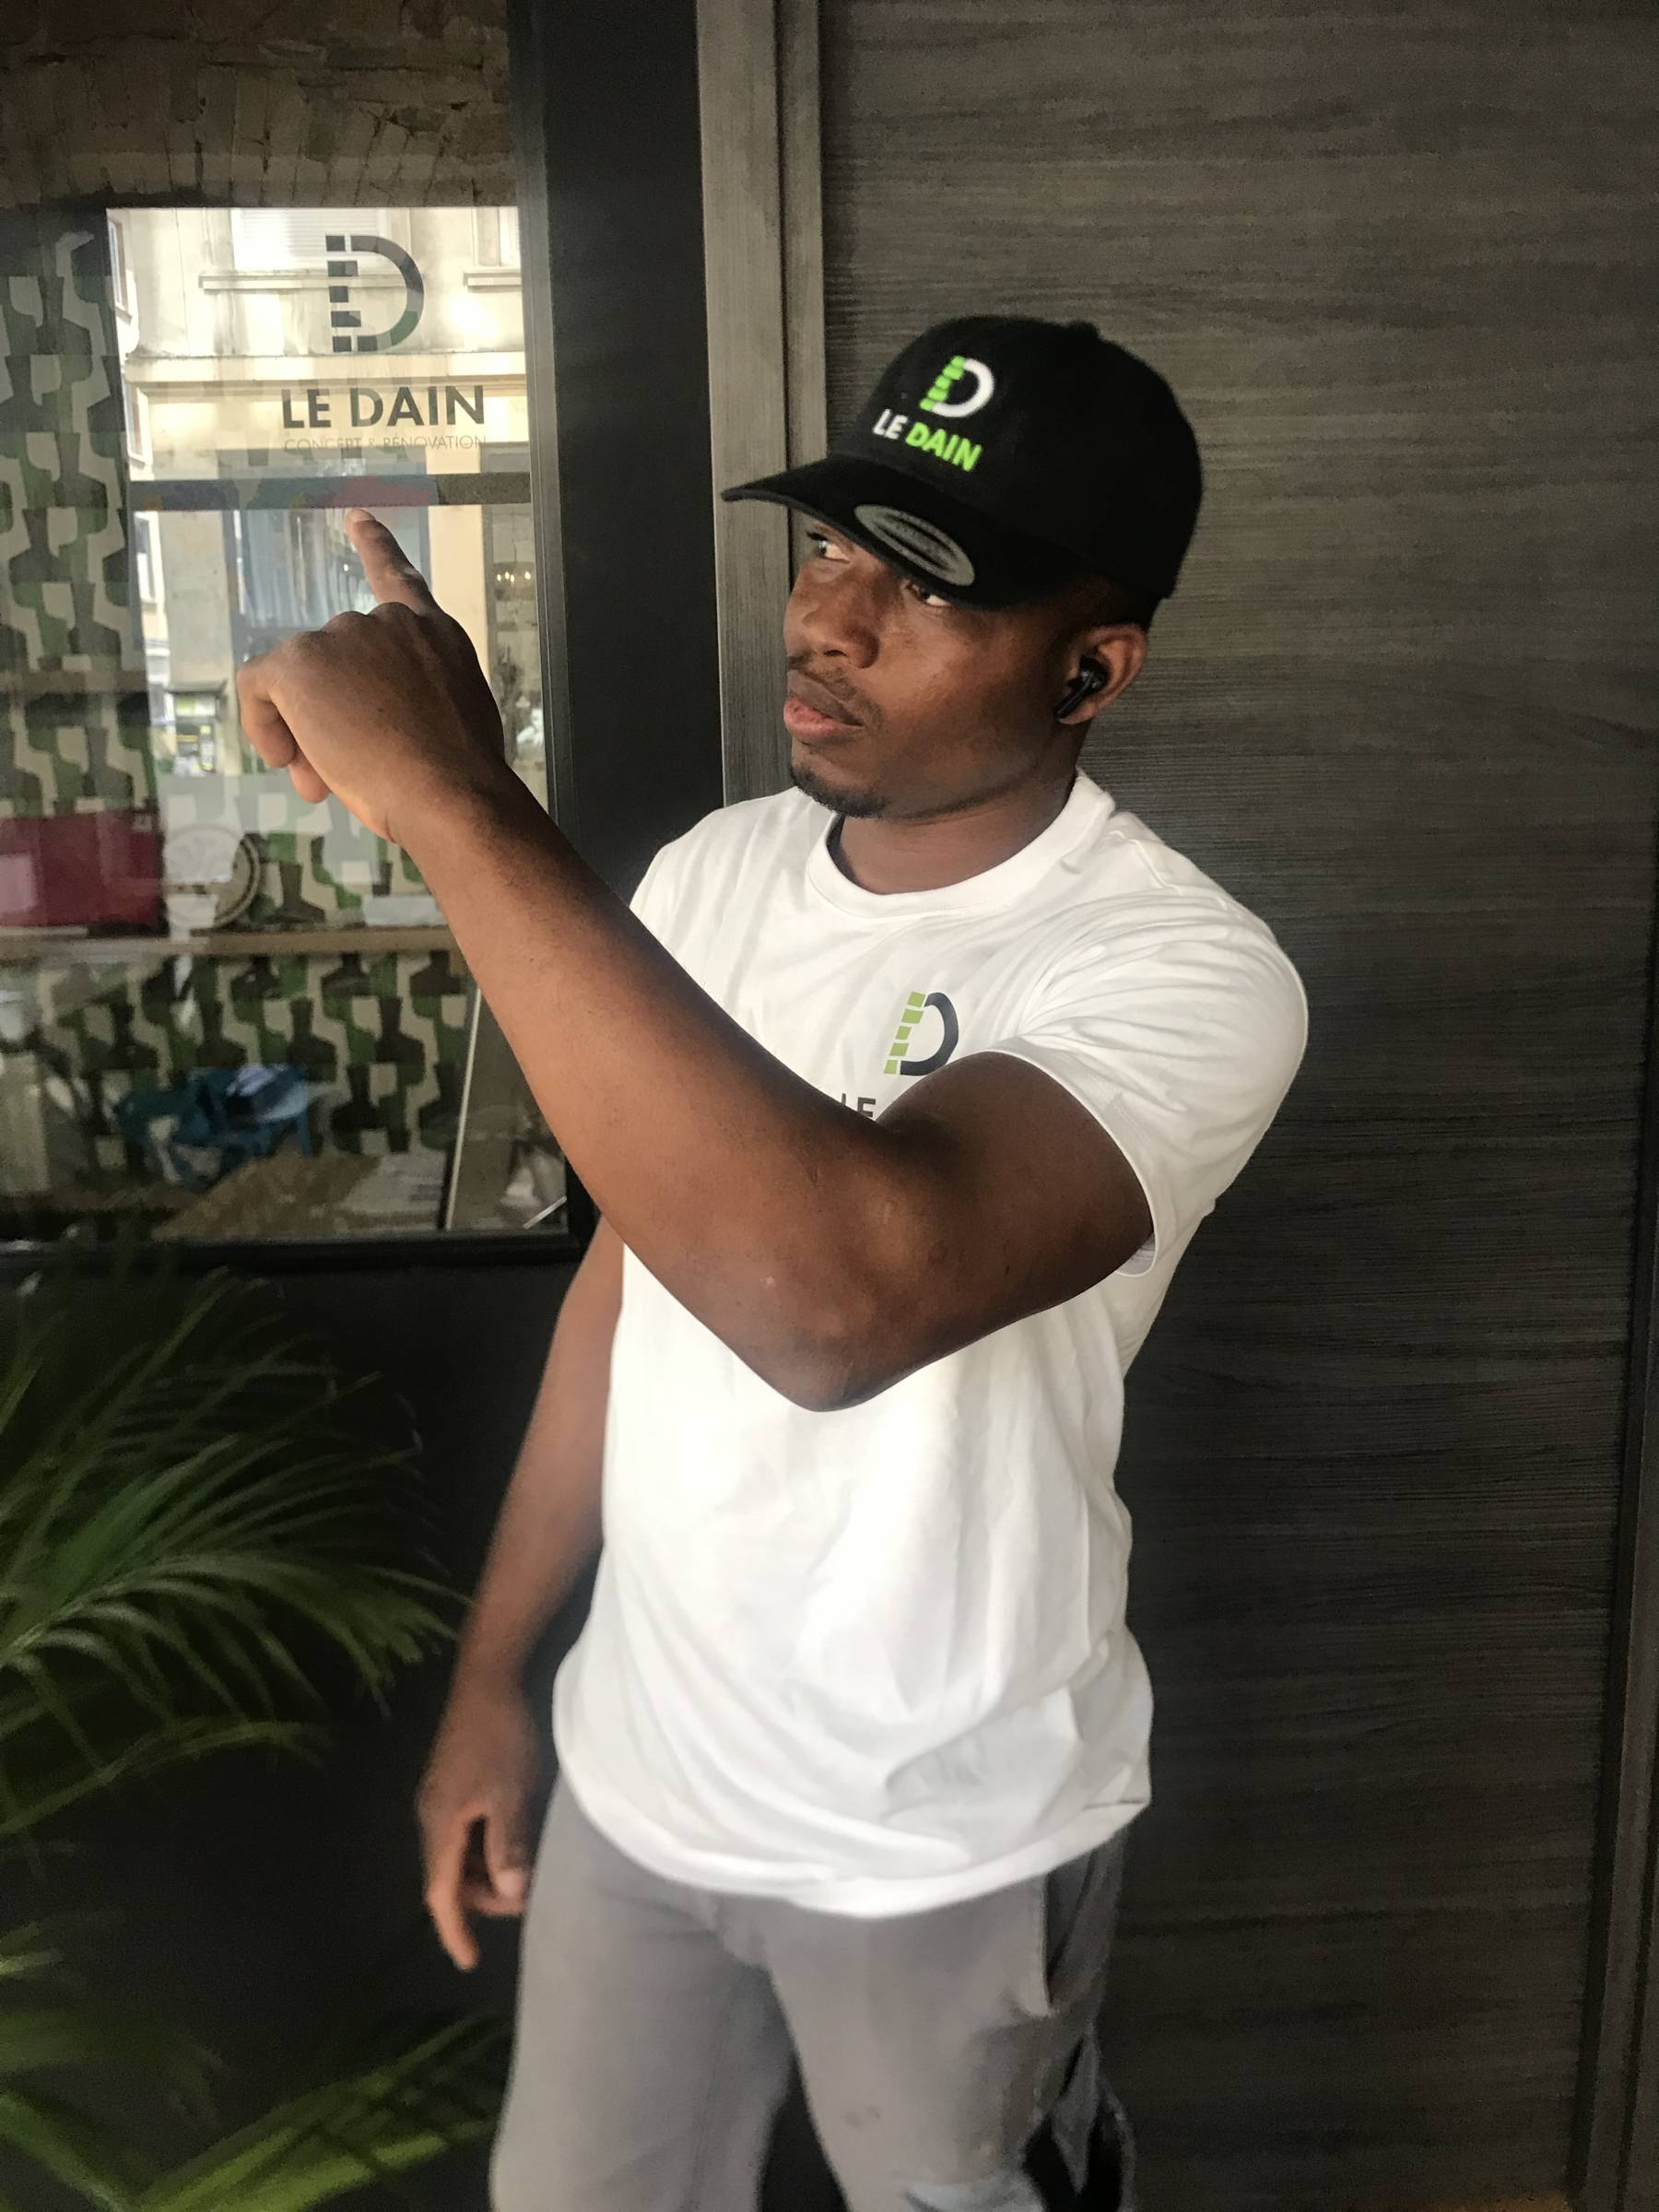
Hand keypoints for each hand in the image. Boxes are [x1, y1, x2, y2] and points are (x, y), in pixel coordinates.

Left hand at [235, 510, 510, 846]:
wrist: (451, 795)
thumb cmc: (460, 779)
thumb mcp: (447, 725)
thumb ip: (406, 710)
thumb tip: (352, 742)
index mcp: (433, 633)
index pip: (399, 580)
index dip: (376, 548)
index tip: (358, 519)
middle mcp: (387, 622)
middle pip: (336, 663)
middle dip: (334, 717)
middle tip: (345, 773)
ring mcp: (342, 635)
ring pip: (300, 683)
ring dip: (308, 731)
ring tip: (331, 780)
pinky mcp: (301, 662)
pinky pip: (259, 689)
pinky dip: (264, 725)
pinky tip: (286, 760)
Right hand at [416, 1670, 540, 1971]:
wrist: (486, 1679)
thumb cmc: (501, 1737)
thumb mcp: (511, 1793)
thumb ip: (508, 1845)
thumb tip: (510, 1896)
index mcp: (440, 1825)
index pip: (441, 1893)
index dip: (454, 1929)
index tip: (469, 1961)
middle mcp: (430, 1816)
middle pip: (447, 1878)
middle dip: (479, 1899)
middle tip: (522, 1898)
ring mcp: (438, 1797)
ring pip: (455, 1856)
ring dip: (482, 1874)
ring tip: (520, 1873)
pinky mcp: (450, 1783)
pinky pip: (461, 1834)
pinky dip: (482, 1850)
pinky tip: (509, 1843)